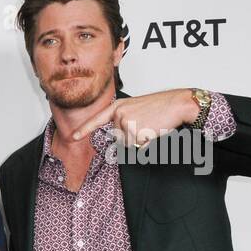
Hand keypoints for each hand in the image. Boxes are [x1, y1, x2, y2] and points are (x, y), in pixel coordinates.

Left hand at [72, 88, 200, 145]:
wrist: (177, 103)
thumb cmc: (160, 107)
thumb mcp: (137, 108)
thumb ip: (123, 120)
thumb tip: (117, 140)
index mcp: (118, 106)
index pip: (97, 120)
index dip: (84, 129)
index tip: (73, 136)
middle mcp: (119, 114)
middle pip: (119, 138)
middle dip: (133, 137)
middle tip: (147, 124)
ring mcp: (126, 123)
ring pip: (128, 144)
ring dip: (140, 140)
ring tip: (151, 125)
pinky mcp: (135, 131)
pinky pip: (138, 147)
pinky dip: (147, 143)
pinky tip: (154, 129)